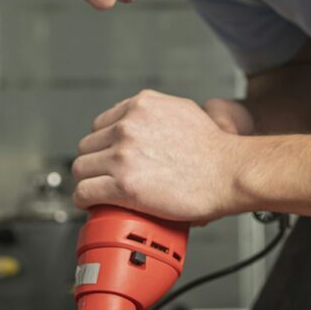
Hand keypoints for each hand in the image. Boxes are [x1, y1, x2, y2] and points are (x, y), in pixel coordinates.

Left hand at [72, 89, 247, 220]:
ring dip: (88, 182)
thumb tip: (146, 123)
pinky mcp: (124, 184)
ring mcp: (123, 155)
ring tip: (97, 192)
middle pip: (87, 146)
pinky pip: (85, 192)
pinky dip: (83, 200)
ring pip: (82, 169)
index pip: (100, 124)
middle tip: (104, 177)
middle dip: (95, 163)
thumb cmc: (214, 150)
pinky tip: (90, 204)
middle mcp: (128, 126)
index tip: (107, 157)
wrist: (229, 173)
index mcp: (140, 106)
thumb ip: (158, 113)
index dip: (103, 144)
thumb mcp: (183, 111)